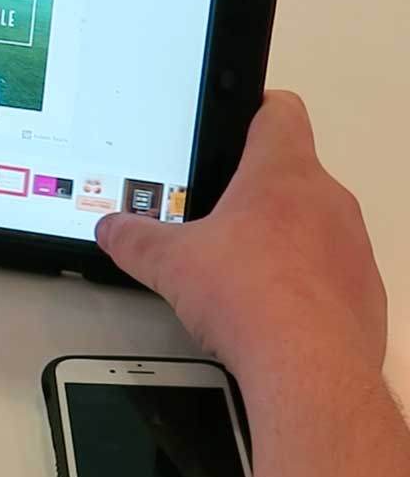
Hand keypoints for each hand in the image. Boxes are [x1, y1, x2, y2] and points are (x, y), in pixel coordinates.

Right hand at [96, 91, 386, 379]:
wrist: (309, 369)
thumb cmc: (252, 299)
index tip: (236, 117)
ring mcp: (352, 245)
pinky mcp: (363, 289)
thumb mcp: (168, 263)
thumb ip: (133, 239)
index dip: (255, 107)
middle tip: (216, 213)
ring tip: (239, 268)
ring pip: (314, 222)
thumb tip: (112, 230)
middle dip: (254, 189)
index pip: (279, 111)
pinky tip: (269, 307)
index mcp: (281, 174)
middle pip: (293, 171)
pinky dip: (303, 280)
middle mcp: (327, 200)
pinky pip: (332, 269)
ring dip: (282, 236)